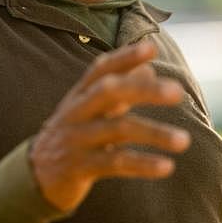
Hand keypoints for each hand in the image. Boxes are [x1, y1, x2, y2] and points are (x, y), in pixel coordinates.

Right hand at [29, 40, 190, 211]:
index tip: (151, 48)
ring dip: (153, 133)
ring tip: (184, 140)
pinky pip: (114, 163)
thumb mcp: (91, 109)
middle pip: (109, 92)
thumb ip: (119, 90)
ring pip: (117, 129)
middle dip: (144, 90)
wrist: (37, 174)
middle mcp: (76, 111)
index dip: (125, 57)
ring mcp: (75, 138)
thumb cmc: (75, 133)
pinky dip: (142, 164)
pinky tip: (167, 166)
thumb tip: (150, 70)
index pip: (101, 68)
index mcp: (80, 93)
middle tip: (178, 92)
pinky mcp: (78, 167)